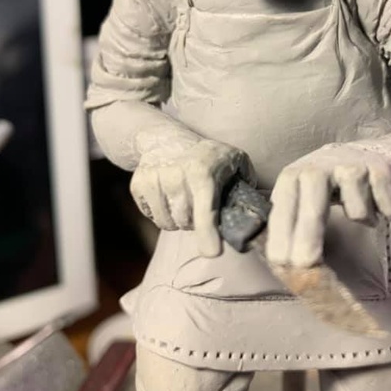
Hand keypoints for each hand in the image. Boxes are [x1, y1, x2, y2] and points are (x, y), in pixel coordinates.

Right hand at [129, 139, 255, 256]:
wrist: (165, 137)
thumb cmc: (207, 155)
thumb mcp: (234, 160)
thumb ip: (247, 183)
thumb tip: (252, 209)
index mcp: (203, 172)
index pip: (205, 210)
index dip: (208, 233)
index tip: (212, 252)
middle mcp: (176, 175)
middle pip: (186, 222)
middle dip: (194, 222)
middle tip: (200, 206)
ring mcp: (154, 179)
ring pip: (167, 223)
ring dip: (177, 220)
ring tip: (184, 202)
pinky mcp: (138, 184)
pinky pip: (151, 216)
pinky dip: (161, 213)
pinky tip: (167, 196)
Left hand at [266, 144, 390, 267]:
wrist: (369, 152)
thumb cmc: (329, 181)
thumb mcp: (302, 192)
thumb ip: (290, 218)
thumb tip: (280, 259)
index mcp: (295, 175)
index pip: (284, 207)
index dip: (282, 236)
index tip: (282, 263)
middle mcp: (320, 166)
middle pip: (314, 207)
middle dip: (308, 238)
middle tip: (307, 266)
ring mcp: (351, 166)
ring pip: (356, 211)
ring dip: (363, 219)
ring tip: (361, 212)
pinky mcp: (379, 169)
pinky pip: (385, 207)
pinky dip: (387, 212)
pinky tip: (381, 205)